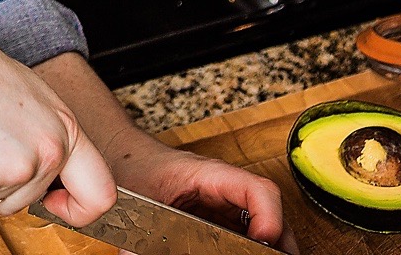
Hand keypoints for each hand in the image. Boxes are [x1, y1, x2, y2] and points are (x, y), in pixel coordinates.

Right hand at [0, 20, 116, 223]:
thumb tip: (52, 166)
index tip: (57, 204)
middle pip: (30, 199)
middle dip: (6, 185)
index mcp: (64, 129)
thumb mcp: (30, 95)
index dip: (80, 209)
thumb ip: (47, 133)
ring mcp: (10, 172)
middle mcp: (45, 153)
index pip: (99, 192)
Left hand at [103, 131, 300, 254]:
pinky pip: (242, 234)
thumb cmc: (133, 167)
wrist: (123, 156)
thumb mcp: (139, 201)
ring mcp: (222, 205)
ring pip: (261, 226)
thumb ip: (144, 234)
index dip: (270, 217)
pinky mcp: (216, 220)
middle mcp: (224, 189)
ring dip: (266, 246)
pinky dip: (248, 247)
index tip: (264, 241)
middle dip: (277, 242)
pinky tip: (240, 254)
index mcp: (211, 175)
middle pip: (268, 213)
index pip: (258, 190)